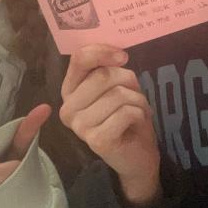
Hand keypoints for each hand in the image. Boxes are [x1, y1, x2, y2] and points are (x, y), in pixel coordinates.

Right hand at [60, 45, 160, 207]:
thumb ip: (108, 67)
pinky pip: (126, 112)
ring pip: (117, 94)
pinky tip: (135, 124)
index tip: (123, 57)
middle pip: (103, 76)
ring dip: (137, 100)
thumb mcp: (117, 84)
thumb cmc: (125, 115)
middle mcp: (68, 108)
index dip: (103, 52)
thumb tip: (119, 53)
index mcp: (69, 91)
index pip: (80, 59)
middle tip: (133, 97)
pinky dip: (139, 114)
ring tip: (136, 112)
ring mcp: (80, 126)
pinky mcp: (96, 140)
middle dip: (128, 82)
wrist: (137, 155)